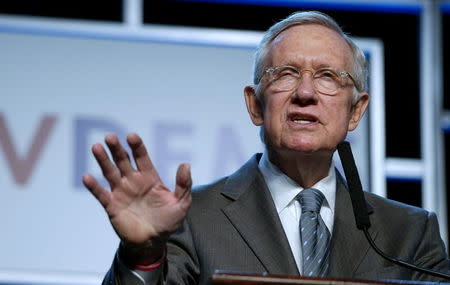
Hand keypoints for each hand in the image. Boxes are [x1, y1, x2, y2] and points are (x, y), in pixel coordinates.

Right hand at [82, 133, 191, 262]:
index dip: (137, 146)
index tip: (131, 136)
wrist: (153, 242)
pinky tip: (87, 177)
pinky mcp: (112, 206)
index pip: (141, 157)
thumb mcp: (181, 203)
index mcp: (149, 177)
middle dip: (116, 148)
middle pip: (123, 160)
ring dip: (103, 160)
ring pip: (110, 172)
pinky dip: (94, 186)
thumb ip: (184, 184)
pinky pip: (101, 194)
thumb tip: (186, 164)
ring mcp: (121, 192)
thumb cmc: (168, 221)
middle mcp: (133, 181)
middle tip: (110, 136)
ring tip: (96, 147)